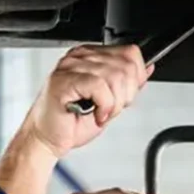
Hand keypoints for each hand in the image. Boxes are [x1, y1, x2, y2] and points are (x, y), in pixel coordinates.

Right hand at [22, 44, 152, 157]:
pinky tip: (95, 113)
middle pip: (125, 65)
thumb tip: (147, 69)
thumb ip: (126, 85)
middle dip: (125, 95)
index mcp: (90, 56)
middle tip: (110, 110)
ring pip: (115, 76)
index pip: (130, 53)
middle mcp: (80, 57)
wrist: (46, 139)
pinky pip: (99, 86)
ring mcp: (70, 66)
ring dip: (114, 104)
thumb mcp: (109, 102)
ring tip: (101, 113)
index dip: (135, 78)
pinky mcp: (63, 80)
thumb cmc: (70, 123)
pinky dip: (104, 105)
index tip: (124, 98)